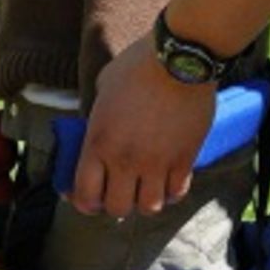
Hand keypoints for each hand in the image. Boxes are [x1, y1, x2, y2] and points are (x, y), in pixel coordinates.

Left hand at [70, 32, 214, 217]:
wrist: (180, 59)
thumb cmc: (137, 67)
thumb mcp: (103, 89)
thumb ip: (98, 118)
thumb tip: (99, 134)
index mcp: (99, 142)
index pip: (85, 194)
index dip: (84, 201)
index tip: (87, 196)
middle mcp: (126, 160)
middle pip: (117, 209)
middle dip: (115, 202)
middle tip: (118, 188)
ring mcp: (157, 164)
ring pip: (149, 207)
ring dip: (144, 199)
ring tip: (145, 185)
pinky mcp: (184, 160)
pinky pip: (176, 193)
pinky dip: (170, 191)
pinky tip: (167, 178)